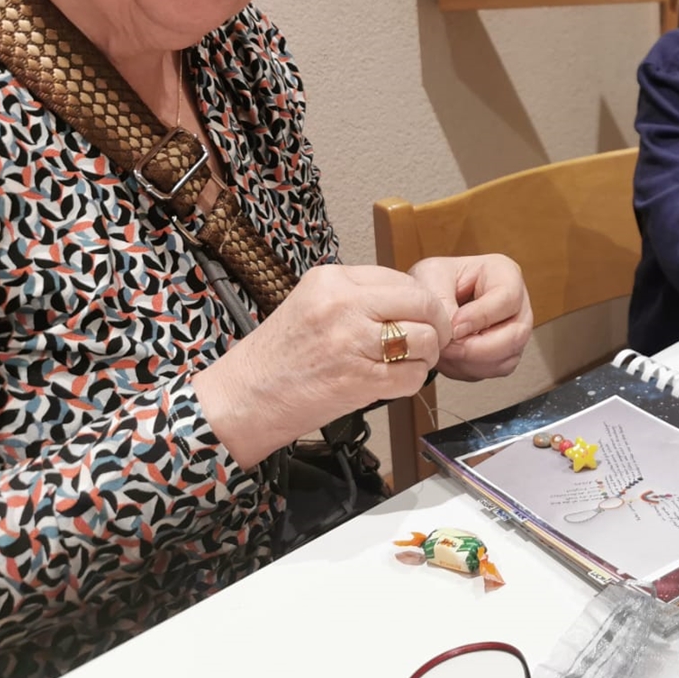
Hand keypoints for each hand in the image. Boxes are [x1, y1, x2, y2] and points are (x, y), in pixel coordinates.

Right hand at [194, 264, 453, 468]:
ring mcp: (352, 341)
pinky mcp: (360, 379)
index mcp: (332, 279)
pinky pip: (413, 375)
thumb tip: (408, 301)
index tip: (418, 317)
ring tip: (407, 363)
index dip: (419, 302)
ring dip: (426, 355)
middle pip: (423, 304)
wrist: (243, 398)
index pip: (403, 279)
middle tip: (428, 340)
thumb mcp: (310, 303)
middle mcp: (344, 304)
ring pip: (425, 339)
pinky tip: (394, 382)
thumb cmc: (277, 356)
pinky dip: (413, 381)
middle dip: (435, 324)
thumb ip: (356, 296)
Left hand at [409, 255, 532, 381]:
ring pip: (505, 359)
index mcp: (506, 274)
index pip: (507, 300)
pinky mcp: (504, 355)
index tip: (453, 326)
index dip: (480, 317)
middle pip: (514, 336)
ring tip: (444, 349)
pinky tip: (451, 356)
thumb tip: (453, 331)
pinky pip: (494, 371)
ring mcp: (514, 332)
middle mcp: (518, 305)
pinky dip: (468, 369)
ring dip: (469, 361)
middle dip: (475, 347)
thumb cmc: (436, 279)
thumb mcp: (432, 276)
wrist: (430, 298)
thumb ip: (442, 300)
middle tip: (447, 346)